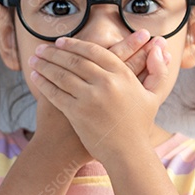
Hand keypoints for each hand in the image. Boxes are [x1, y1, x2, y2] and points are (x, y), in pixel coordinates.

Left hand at [28, 30, 172, 164]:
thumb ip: (158, 70)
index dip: (75, 44)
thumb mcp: (153, 96)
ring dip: (45, 64)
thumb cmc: (139, 126)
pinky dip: (43, 82)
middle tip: (42, 47)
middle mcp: (106, 83)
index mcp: (122, 75)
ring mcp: (90, 98)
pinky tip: (35, 76)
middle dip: (55, 52)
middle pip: (74, 60)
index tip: (61, 41)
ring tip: (35, 58)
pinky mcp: (77, 112)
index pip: (94, 51)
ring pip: (62, 74)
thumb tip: (160, 46)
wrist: (127, 154)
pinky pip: (56, 92)